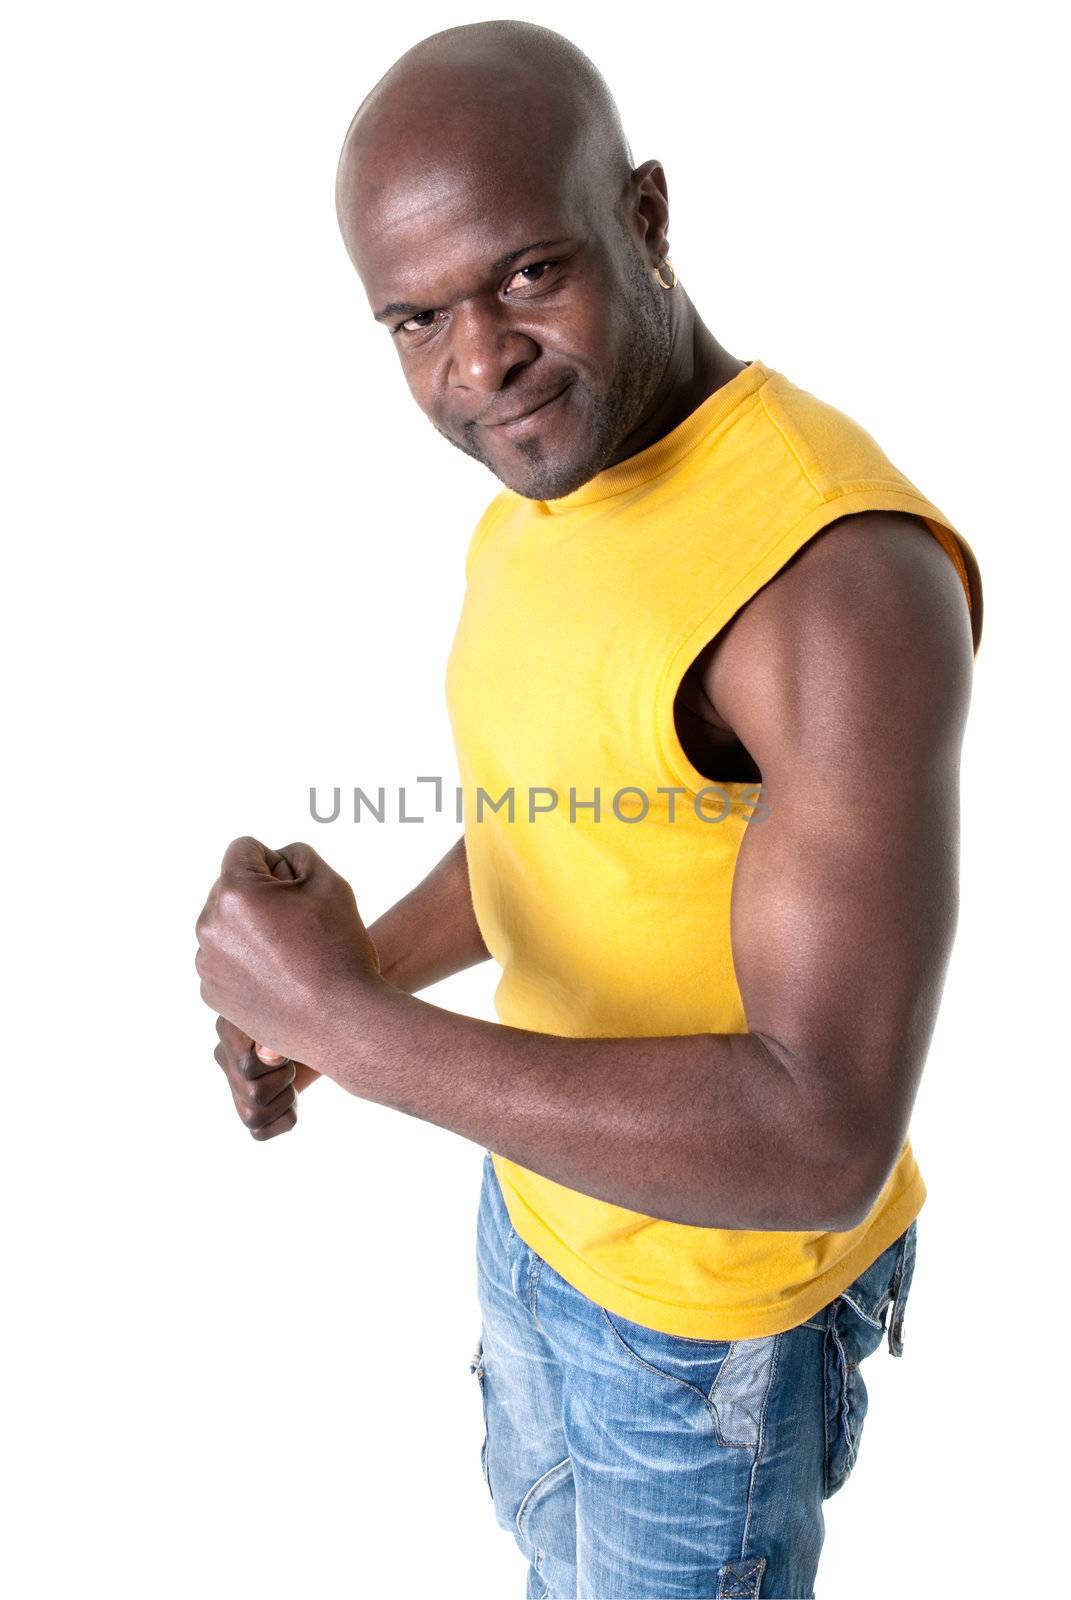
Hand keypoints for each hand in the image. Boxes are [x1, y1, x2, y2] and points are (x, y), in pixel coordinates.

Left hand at [195, 837, 380, 1064]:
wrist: (341, 1020)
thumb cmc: (338, 948)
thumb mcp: (329, 881)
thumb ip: (297, 854)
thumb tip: (273, 861)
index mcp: (234, 893)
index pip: (244, 849)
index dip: (276, 861)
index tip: (298, 890)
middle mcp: (209, 925)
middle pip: (232, 887)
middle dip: (261, 895)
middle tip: (299, 924)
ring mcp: (207, 962)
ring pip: (228, 924)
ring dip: (251, 927)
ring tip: (291, 953)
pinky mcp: (211, 992)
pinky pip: (226, 959)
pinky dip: (247, 961)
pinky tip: (279, 976)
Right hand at [214, 1017, 299, 1140]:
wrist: (325, 1030)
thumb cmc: (311, 1016)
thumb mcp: (298, 1016)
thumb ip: (280, 1028)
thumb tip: (267, 1055)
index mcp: (229, 1028)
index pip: (247, 1066)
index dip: (277, 1063)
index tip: (289, 1046)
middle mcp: (225, 1057)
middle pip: (254, 1093)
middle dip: (285, 1078)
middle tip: (293, 1060)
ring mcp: (234, 1087)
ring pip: (253, 1116)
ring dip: (285, 1098)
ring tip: (292, 1077)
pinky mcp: (248, 1109)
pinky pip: (259, 1132)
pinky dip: (284, 1118)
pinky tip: (291, 1098)